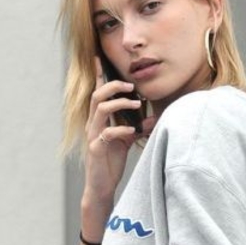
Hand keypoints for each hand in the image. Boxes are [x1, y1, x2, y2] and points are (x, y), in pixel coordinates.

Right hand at [84, 56, 142, 202]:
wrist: (101, 186)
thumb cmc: (111, 163)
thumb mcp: (126, 141)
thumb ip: (136, 128)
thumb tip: (153, 118)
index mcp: (98, 120)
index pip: (96, 93)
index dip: (97, 75)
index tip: (98, 58)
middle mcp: (93, 125)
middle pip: (97, 95)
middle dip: (113, 86)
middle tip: (131, 86)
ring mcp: (93, 136)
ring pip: (100, 109)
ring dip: (119, 103)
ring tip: (135, 103)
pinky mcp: (96, 149)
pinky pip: (107, 134)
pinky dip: (120, 129)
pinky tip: (132, 132)